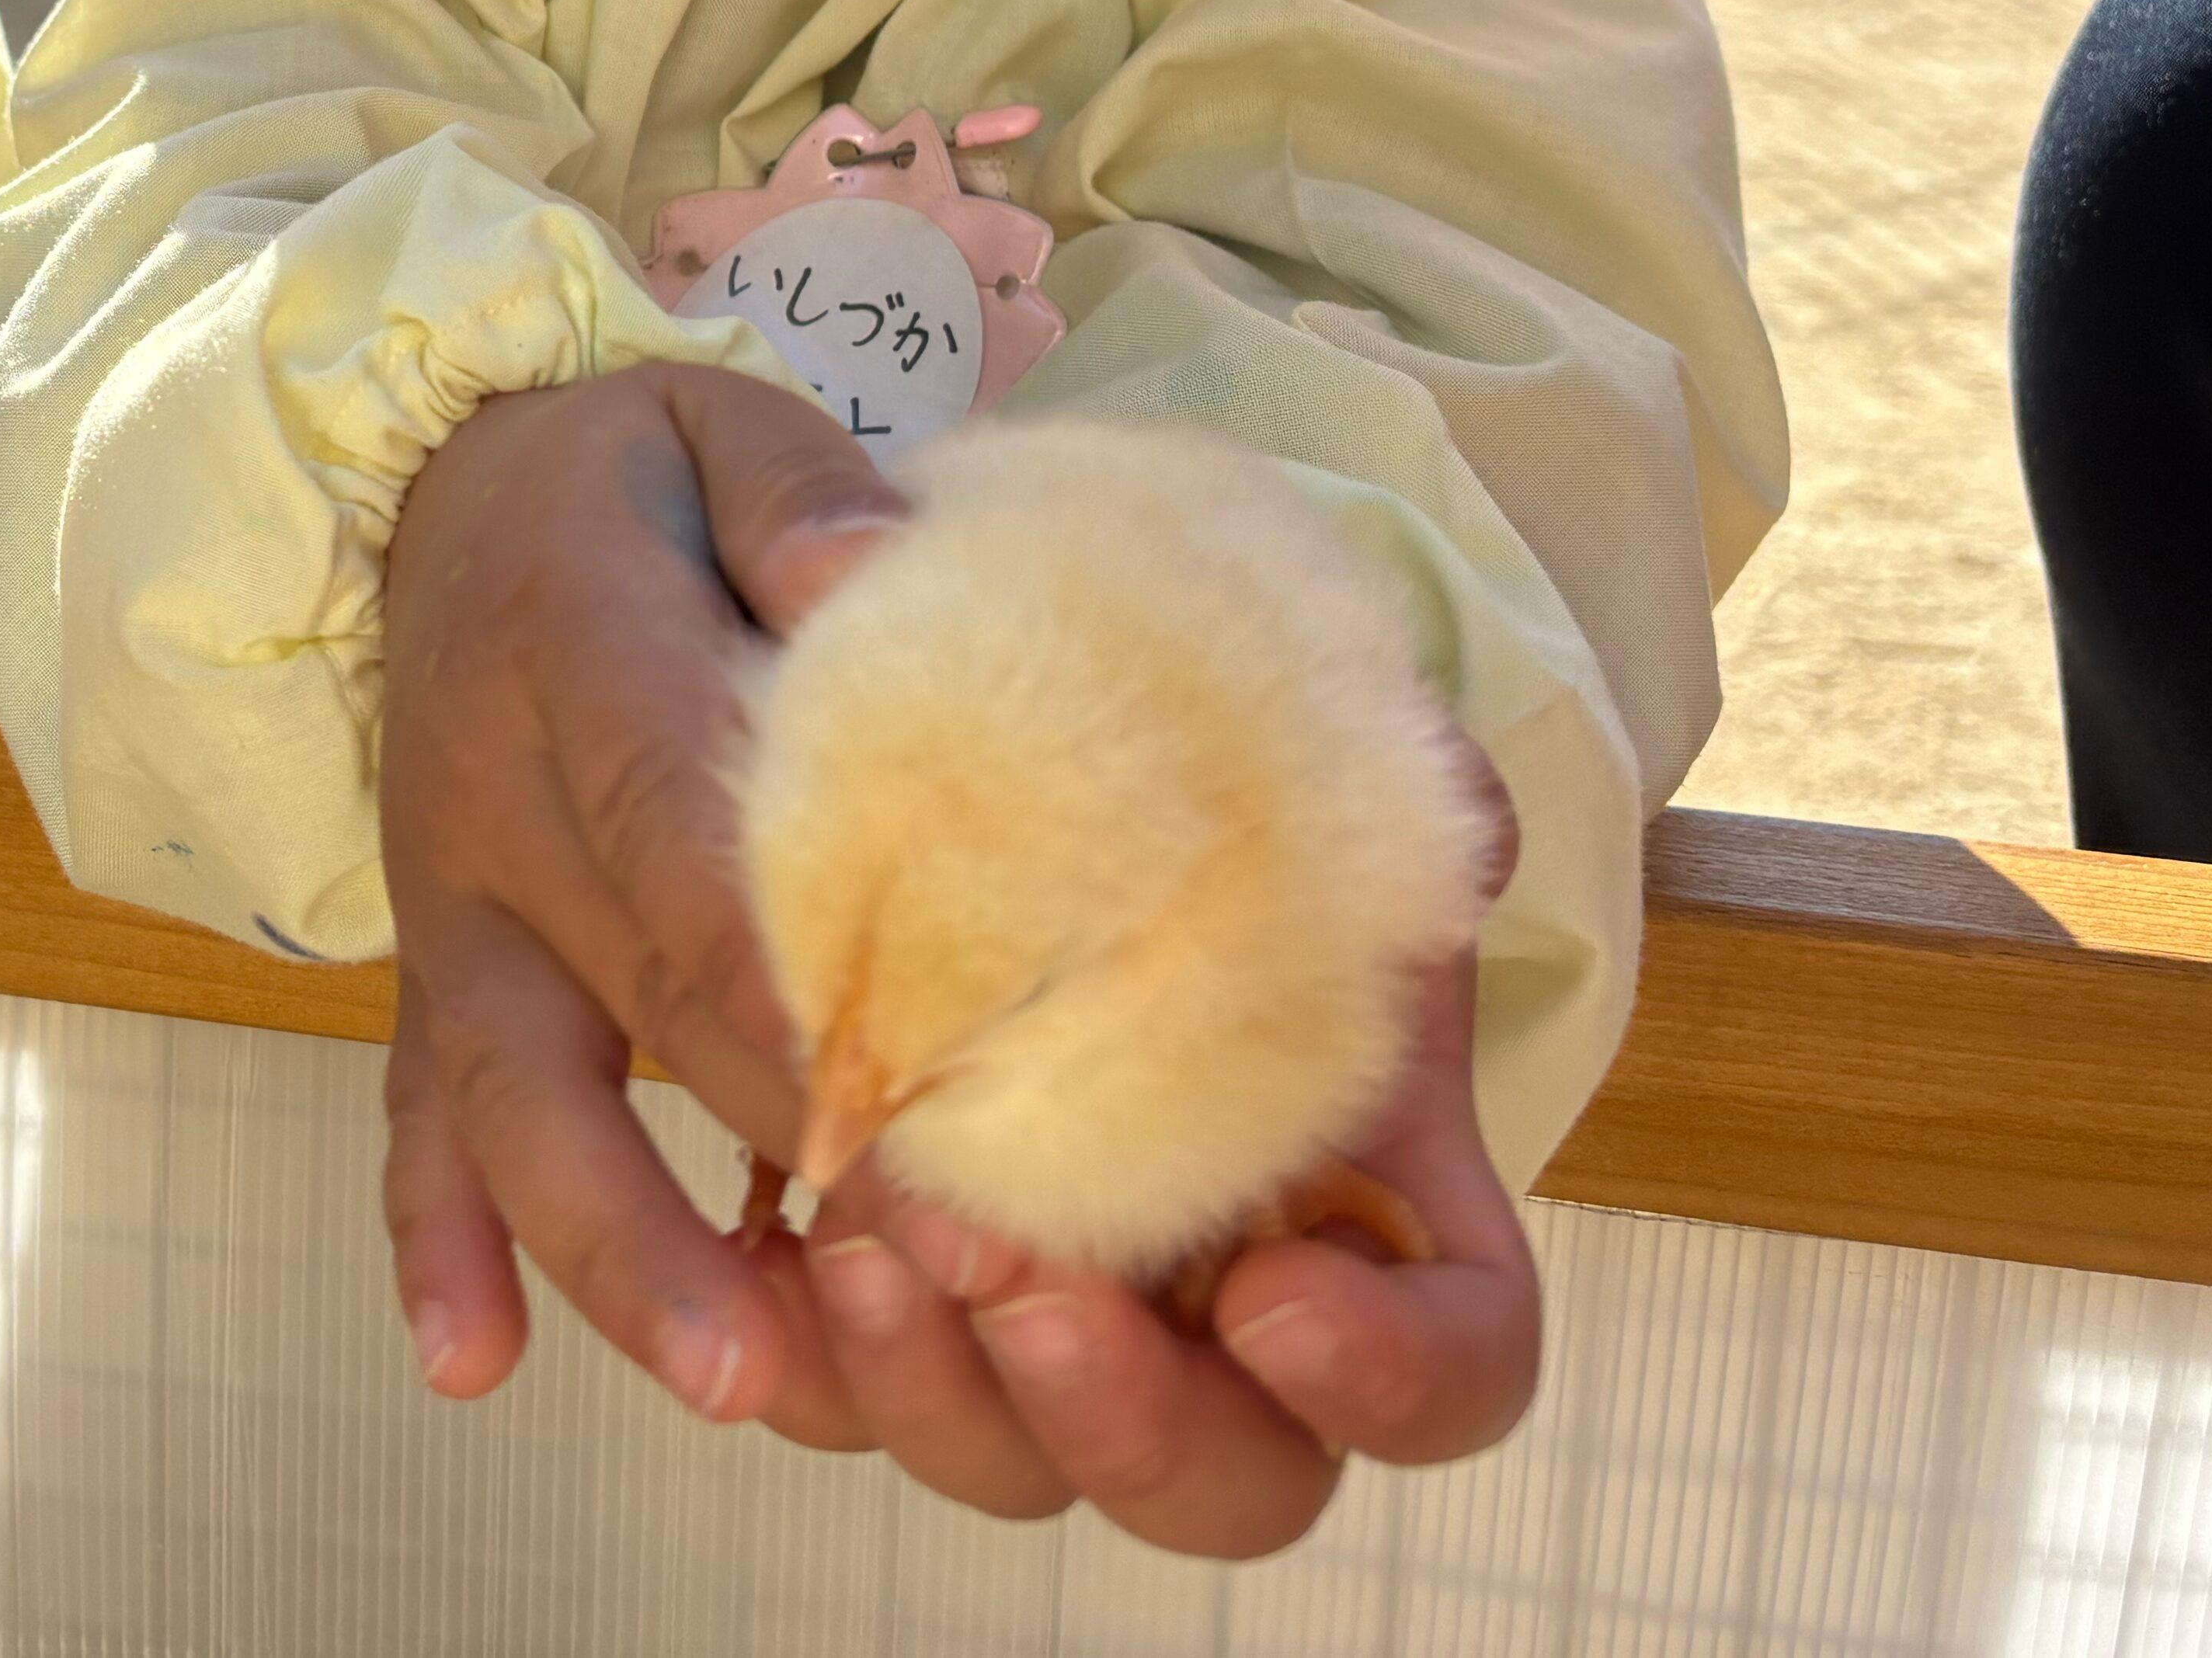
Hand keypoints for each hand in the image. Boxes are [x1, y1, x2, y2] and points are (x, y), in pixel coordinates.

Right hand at [375, 362, 907, 1432]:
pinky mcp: (431, 969)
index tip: (919, 1094)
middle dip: (794, 1148)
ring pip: (520, 1097)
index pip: (685, 827)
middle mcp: (500, 804)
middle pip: (645, 996)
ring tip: (739, 1378)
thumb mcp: (715, 419)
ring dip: (625, 1244)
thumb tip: (877, 578)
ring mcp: (454, 906)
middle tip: (951, 1282)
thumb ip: (802, 495)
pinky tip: (469, 1364)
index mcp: (581, 653)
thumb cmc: (628, 474)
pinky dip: (433, 1239)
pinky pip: (414, 1114)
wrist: (426, 489)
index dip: (792, 967)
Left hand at [773, 811, 1537, 1555]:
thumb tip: (1460, 836)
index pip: (1459, 1365)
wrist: (960, 733)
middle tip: (1025, 1286)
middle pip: (1231, 1479)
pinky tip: (751, 1254)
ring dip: (937, 1390)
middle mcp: (1217, 1293)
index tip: (1275, 1297)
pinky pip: (843, 1393)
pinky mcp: (888, 1287)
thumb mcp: (1282, 739)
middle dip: (1130, 1420)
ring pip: (1013, 1458)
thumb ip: (1382, 779)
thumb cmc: (1177, 761)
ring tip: (861, 1241)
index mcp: (1366, 1189)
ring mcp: (1050, 1309)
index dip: (1395, 1378)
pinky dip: (794, 1353)